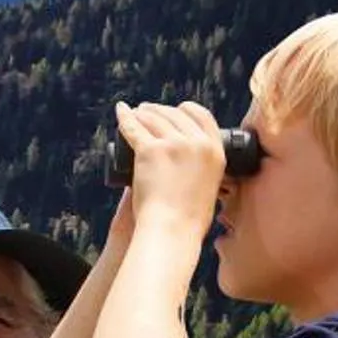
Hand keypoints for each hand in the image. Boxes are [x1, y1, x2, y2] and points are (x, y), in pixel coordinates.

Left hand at [111, 99, 228, 231]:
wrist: (173, 228)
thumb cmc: (188, 217)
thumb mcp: (210, 185)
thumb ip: (205, 169)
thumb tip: (195, 163)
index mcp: (216, 150)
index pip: (202, 115)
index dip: (185, 109)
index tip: (176, 110)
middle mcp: (198, 142)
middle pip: (175, 114)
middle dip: (159, 110)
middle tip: (146, 110)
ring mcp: (174, 144)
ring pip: (154, 118)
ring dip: (142, 112)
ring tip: (134, 113)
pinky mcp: (150, 150)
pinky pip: (134, 127)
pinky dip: (124, 117)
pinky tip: (121, 110)